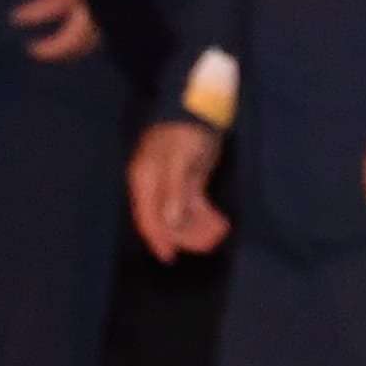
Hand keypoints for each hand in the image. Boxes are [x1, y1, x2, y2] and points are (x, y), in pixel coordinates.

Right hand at [130, 115, 228, 258]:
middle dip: (187, 234)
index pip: (147, 218)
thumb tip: (170, 221)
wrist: (200, 107)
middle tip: (212, 240)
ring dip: (199, 227)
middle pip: (166, 221)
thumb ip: (173, 191)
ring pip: (182, 217)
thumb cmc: (184, 131)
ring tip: (221, 230)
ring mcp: (172, 186)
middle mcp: (155, 187)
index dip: (157, 239)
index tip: (170, 257)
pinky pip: (194, 207)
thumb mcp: (178, 160)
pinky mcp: (189, 182)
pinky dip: (206, 216)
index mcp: (145, 181)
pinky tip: (221, 222)